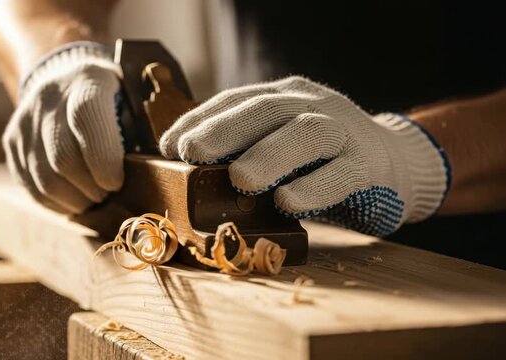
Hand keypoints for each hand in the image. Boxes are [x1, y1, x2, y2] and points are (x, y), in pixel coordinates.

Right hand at [2, 43, 123, 213]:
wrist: (63, 76)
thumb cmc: (111, 98)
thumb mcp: (130, 100)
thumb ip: (135, 131)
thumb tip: (141, 175)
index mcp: (87, 80)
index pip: (86, 117)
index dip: (102, 157)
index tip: (116, 183)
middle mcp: (49, 97)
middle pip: (63, 157)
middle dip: (91, 187)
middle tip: (109, 194)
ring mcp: (25, 121)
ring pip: (45, 179)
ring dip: (75, 200)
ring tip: (94, 199)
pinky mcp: (11, 141)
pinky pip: (31, 186)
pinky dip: (57, 202)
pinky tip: (75, 200)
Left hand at [160, 76, 450, 235]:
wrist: (396, 164)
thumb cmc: (322, 159)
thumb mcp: (283, 141)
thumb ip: (246, 146)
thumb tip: (185, 166)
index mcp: (287, 97)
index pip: (238, 99)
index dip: (201, 119)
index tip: (170, 144)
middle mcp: (315, 106)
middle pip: (269, 109)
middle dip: (226, 130)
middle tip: (192, 153)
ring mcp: (345, 134)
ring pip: (308, 134)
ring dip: (270, 156)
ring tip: (239, 180)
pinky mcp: (368, 168)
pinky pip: (342, 174)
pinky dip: (313, 187)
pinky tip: (289, 202)